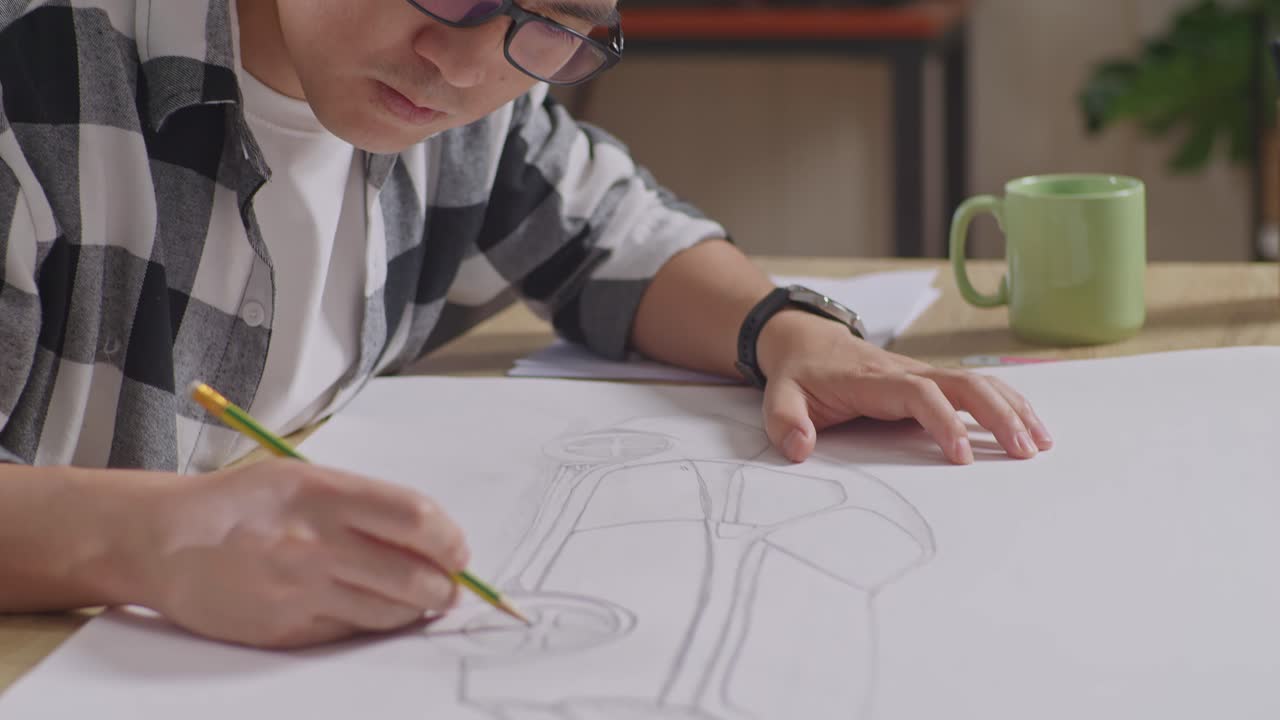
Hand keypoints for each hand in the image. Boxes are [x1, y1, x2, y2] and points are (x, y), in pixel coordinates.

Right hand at [135, 459, 468, 648]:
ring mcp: (301, 592)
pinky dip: (373, 623)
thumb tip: (431, 536)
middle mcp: (316, 544)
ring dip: (417, 610)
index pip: (417, 520)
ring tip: (421, 599)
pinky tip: (371, 608)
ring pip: (390, 612)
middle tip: (450, 586)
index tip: (458, 551)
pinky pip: (352, 632)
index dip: (451, 541)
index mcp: (325, 495)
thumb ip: (366, 504)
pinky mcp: (286, 630)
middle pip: (414, 576)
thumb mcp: (305, 478)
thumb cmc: (242, 504)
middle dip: (446, 586)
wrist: (164, 540)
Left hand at [756, 311, 1054, 464]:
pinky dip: (1007, 403)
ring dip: (1012, 409)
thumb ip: (785, 422)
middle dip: (997, 415)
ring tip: (1040, 443)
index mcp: (873, 379)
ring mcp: (922, 373)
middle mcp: (906, 371)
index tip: (962, 456)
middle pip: (963, 383)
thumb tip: (798, 448)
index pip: (919, 394)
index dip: (943, 421)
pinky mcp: (931, 380)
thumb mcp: (779, 396)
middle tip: (1023, 452)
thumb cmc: (799, 374)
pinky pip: (975, 388)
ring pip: (977, 383)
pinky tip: (1030, 425)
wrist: (804, 340)